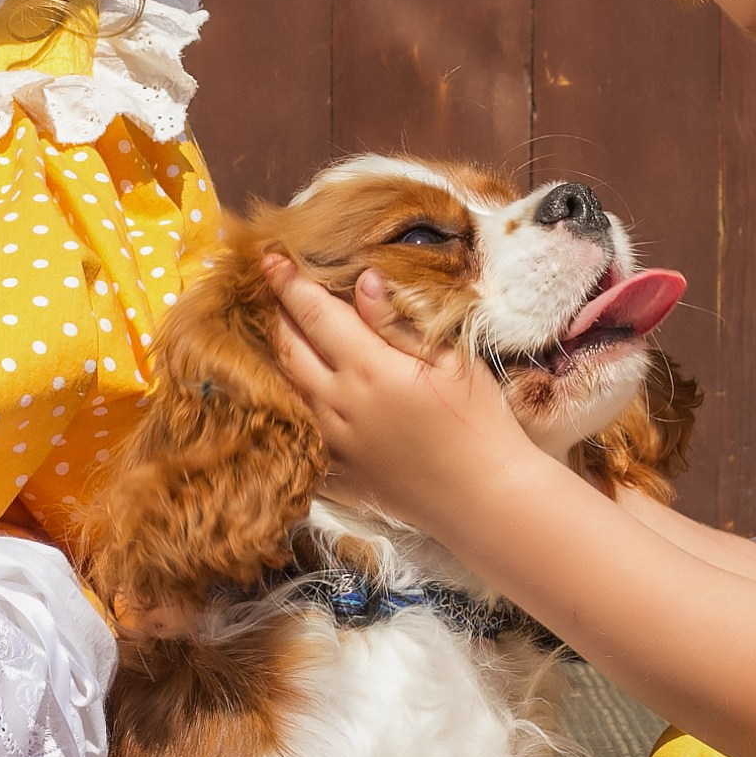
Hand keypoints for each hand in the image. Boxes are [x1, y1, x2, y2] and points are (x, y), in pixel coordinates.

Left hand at [263, 258, 542, 530]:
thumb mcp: (450, 361)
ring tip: (278, 327)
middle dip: (277, 314)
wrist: (484, 497)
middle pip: (290, 349)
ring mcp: (333, 441)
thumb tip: (364, 280)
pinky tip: (298, 384)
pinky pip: (301, 425)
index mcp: (369, 369)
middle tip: (271, 288)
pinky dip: (291, 397)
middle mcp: (339, 404)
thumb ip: (399, 321)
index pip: (316, 315)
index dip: (290, 284)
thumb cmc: (479, 421)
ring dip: (279, 354)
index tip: (271, 259)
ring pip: (288, 387)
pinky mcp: (337, 470)